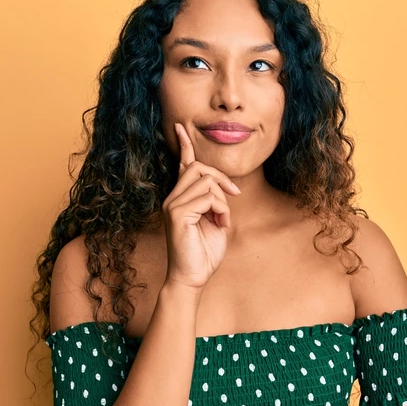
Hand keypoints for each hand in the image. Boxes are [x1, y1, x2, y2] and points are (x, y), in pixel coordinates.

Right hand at [161, 123, 241, 290]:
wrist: (192, 278)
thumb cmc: (204, 254)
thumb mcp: (215, 222)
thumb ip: (214, 202)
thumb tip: (221, 188)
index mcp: (180, 198)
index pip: (182, 166)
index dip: (184, 146)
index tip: (180, 127)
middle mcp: (172, 198)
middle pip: (199, 168)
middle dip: (221, 178)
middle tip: (234, 197)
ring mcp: (172, 205)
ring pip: (205, 181)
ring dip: (223, 200)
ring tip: (222, 221)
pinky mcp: (177, 214)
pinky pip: (208, 197)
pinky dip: (221, 209)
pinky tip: (220, 225)